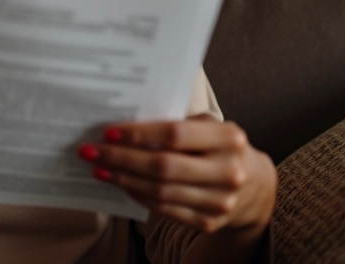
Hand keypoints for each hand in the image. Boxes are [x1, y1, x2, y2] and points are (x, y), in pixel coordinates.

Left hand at [77, 115, 276, 233]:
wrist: (254, 183)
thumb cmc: (218, 144)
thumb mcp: (207, 126)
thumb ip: (176, 123)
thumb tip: (125, 121)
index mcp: (228, 137)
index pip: (175, 134)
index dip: (139, 134)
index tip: (108, 131)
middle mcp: (228, 171)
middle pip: (163, 166)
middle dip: (121, 158)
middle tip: (91, 152)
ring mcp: (221, 201)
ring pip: (160, 191)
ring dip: (123, 179)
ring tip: (98, 168)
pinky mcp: (210, 221)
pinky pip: (166, 210)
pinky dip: (140, 196)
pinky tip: (122, 183)